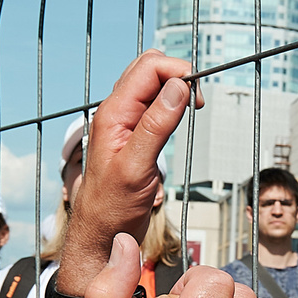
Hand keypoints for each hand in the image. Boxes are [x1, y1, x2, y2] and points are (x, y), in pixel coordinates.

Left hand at [58, 52, 196, 293]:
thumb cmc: (112, 206)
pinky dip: (171, 102)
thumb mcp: (136, 167)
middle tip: (196, 103)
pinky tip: (179, 119)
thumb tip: (179, 87)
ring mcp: (124, 120)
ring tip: (191, 110)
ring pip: (152, 83)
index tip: (197, 98)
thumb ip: (156, 125)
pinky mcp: (133, 132)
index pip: (149, 67)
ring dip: (175, 87)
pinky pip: (153, 102)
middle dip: (178, 74)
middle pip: (150, 67)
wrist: (100, 230)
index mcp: (113, 113)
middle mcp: (116, 111)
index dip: (178, 72)